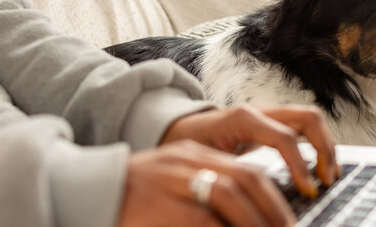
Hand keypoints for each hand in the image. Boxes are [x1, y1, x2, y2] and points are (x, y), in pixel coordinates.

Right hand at [119, 140, 294, 226]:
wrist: (89, 191)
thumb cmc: (134, 195)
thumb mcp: (172, 184)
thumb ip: (204, 194)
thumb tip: (242, 215)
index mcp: (194, 155)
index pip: (245, 171)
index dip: (272, 198)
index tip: (286, 221)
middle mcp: (188, 162)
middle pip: (245, 177)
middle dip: (274, 209)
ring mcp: (174, 180)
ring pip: (229, 194)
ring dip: (256, 220)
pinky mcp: (162, 204)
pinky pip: (203, 219)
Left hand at [161, 105, 339, 196]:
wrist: (182, 129)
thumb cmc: (190, 146)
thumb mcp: (206, 161)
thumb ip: (230, 174)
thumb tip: (250, 198)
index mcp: (243, 119)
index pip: (285, 138)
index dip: (301, 166)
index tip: (308, 190)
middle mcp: (260, 110)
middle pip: (308, 118)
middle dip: (325, 148)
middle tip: (327, 180)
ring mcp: (268, 113)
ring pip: (311, 119)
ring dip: (326, 145)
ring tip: (329, 176)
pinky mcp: (271, 121)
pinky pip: (303, 126)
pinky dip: (317, 144)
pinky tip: (318, 167)